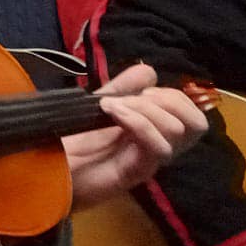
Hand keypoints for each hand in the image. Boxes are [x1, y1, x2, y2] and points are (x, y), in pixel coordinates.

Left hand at [64, 64, 207, 208]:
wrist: (48, 169)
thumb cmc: (72, 142)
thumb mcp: (99, 106)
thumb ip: (123, 89)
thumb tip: (149, 71)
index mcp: (155, 132)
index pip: (191, 113)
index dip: (173, 95)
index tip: (141, 91)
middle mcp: (157, 147)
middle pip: (196, 124)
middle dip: (168, 100)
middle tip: (133, 99)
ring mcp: (148, 161)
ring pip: (176, 131)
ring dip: (144, 108)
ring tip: (113, 107)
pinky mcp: (134, 173)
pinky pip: (156, 147)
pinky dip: (138, 122)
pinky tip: (113, 113)